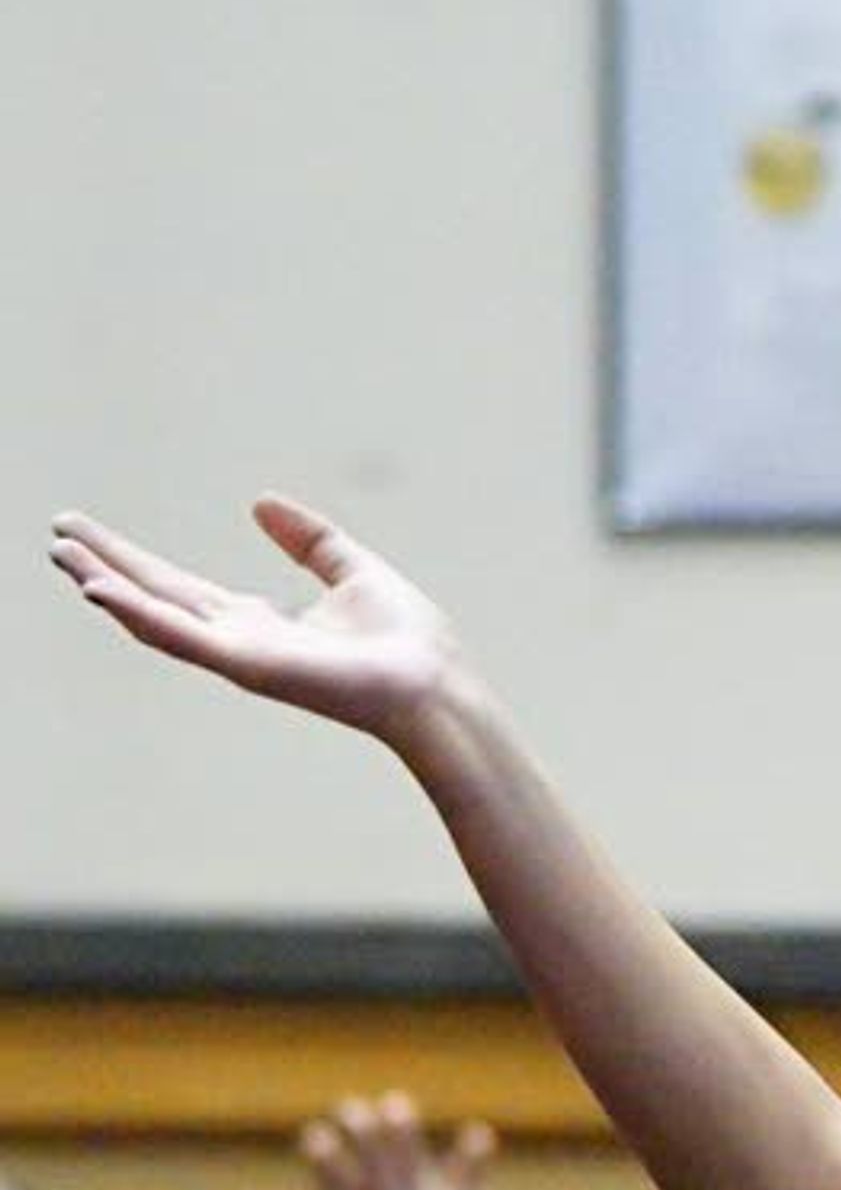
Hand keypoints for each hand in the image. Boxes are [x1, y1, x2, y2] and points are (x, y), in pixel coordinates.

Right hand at [48, 497, 462, 745]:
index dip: (133, 561)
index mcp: (261, 622)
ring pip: (156, 617)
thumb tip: (259, 502)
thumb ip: (309, 540)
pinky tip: (99, 592)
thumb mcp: (352, 570)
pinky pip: (182, 637)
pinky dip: (138, 615)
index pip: (180, 586)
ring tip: (62, 557)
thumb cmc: (408, 644)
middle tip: (56, 537)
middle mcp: (241, 641)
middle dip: (105, 569)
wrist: (435, 687)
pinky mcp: (249, 667)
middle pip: (156, 598)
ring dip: (107, 588)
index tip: (89, 532)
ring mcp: (240, 657)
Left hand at [302, 1093, 516, 1189]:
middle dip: (364, 1139)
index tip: (318, 1137)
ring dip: (406, 1139)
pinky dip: (473, 1162)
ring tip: (397, 1105)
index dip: (328, 1165)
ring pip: (415, 1168)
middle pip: (374, 1170)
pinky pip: (470, 1187)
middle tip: (354, 1108)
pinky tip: (476, 1136)